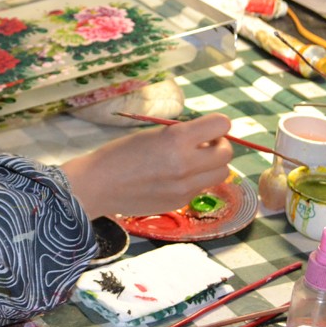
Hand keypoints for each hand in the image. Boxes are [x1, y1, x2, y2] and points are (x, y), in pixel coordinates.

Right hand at [60, 113, 233, 218]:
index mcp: (177, 139)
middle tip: (202, 145)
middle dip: (218, 146)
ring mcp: (186, 187)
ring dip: (211, 165)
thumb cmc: (119, 154)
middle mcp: (187, 164)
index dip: (216, 125)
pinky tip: (173, 179)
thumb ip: (180, 135)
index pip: (221, 125)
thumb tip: (205, 137)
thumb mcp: (151, 134)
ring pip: (221, 174)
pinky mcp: (180, 202)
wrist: (98, 185)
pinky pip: (201, 188)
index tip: (206, 129)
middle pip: (227, 153)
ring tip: (191, 163)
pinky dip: (195, 181)